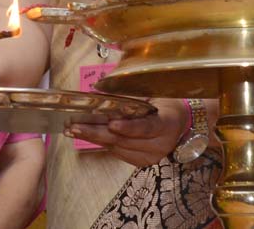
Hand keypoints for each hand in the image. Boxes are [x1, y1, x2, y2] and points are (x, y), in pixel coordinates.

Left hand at [64, 98, 189, 166]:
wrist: (179, 122)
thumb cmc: (164, 103)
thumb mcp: (151, 94)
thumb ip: (129, 96)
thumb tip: (99, 92)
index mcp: (167, 123)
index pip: (147, 128)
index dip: (129, 127)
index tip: (111, 124)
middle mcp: (161, 144)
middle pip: (126, 140)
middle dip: (97, 133)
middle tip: (75, 127)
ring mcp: (152, 156)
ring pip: (118, 148)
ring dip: (94, 138)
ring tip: (73, 130)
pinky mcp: (143, 162)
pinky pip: (119, 152)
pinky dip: (102, 143)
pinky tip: (87, 135)